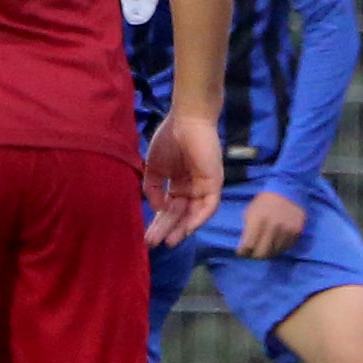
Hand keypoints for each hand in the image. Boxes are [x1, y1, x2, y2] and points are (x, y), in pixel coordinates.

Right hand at [143, 105, 224, 248]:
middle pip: (179, 215)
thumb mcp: (154, 167)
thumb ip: (152, 189)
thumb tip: (157, 209)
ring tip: (169, 241)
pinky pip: (208, 206)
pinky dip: (198, 218)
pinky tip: (186, 229)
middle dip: (166, 229)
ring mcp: (203, 187)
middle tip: (153, 243)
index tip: (147, 237)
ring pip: (193, 214)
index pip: (169, 209)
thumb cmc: (170, 138)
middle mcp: (191, 189)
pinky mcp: (214, 183)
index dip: (159, 223)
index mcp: (178, 185)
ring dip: (181, 229)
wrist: (186, 119)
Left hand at [236, 189, 304, 259]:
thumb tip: (245, 248)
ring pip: (274, 252)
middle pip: (261, 253)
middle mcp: (273, 227)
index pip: (248, 245)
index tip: (241, 252)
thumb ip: (247, 230)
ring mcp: (286, 230)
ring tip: (263, 249)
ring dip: (267, 253)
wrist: (288, 191)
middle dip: (254, 256)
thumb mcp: (250, 212)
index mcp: (258, 220)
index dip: (242, 252)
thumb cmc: (264, 202)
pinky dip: (278, 248)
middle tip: (252, 254)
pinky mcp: (297, 232)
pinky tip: (274, 244)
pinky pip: (285, 248)